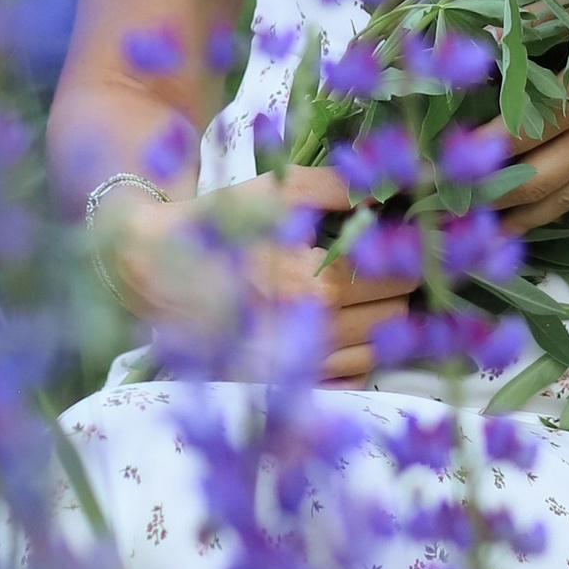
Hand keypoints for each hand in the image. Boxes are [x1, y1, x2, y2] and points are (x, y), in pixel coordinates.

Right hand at [100, 166, 420, 385]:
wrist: (152, 268)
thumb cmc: (220, 222)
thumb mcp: (277, 189)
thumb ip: (342, 186)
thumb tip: (407, 182)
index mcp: (313, 286)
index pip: (398, 275)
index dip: (413, 253)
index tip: (416, 238)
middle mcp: (310, 337)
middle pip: (394, 314)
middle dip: (397, 283)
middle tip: (387, 260)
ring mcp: (297, 370)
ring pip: (378, 350)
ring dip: (381, 320)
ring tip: (365, 290)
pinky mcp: (282, 386)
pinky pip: (350, 379)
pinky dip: (357, 354)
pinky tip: (340, 325)